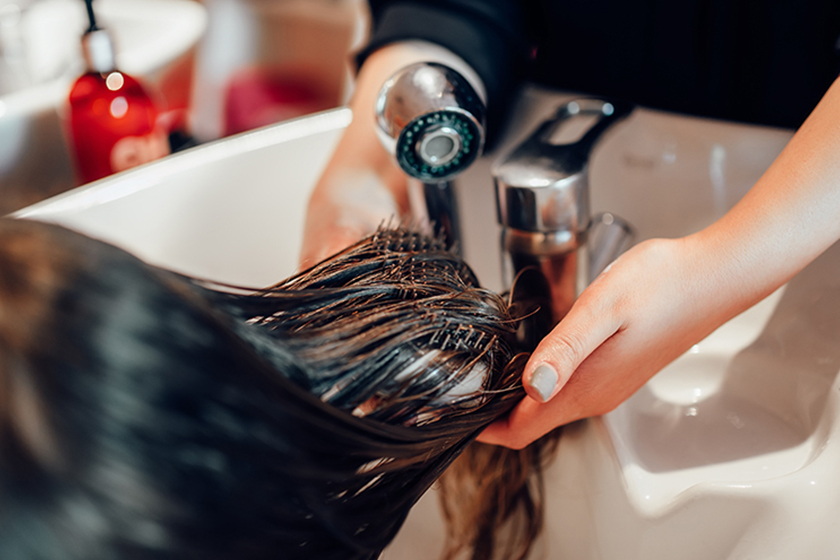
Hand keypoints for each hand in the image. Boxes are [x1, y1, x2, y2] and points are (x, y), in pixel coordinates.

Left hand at [477, 235, 768, 448]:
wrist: (715, 275)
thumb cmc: (664, 285)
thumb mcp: (603, 309)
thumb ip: (565, 349)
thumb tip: (533, 386)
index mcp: (587, 388)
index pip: (521, 431)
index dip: (483, 428)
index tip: (452, 413)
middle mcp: (597, 395)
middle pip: (531, 423)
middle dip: (492, 412)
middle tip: (458, 385)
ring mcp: (610, 385)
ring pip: (548, 406)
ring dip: (515, 396)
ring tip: (485, 368)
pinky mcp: (618, 369)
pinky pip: (568, 389)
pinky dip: (540, 381)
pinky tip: (529, 352)